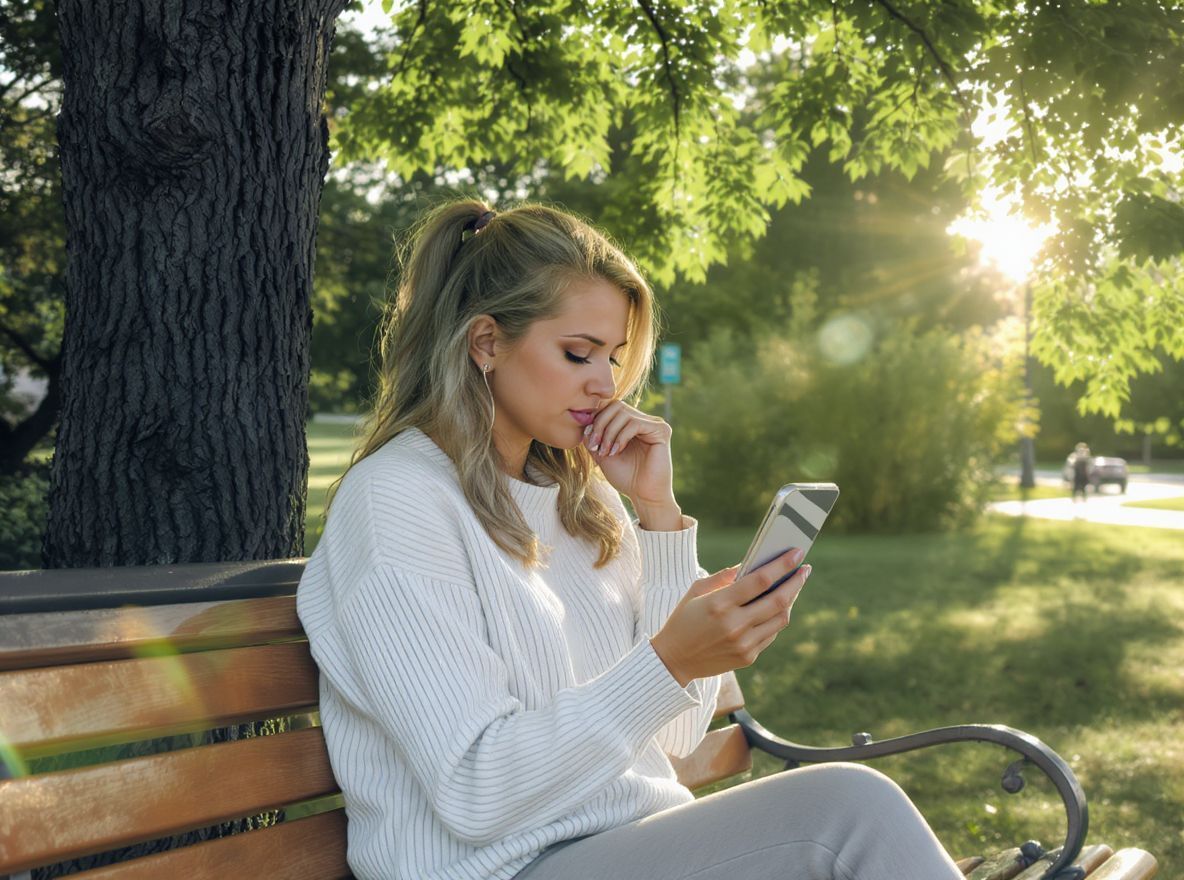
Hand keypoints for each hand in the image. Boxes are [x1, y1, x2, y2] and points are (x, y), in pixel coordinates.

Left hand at [583, 400, 674, 511]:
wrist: (643, 495)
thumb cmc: (626, 477)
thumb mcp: (602, 454)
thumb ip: (593, 437)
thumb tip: (584, 421)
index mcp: (631, 424)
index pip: (610, 406)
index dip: (596, 417)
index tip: (589, 440)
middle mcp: (643, 420)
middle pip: (616, 405)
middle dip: (600, 423)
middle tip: (595, 445)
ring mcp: (654, 424)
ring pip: (624, 413)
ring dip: (609, 433)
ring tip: (605, 452)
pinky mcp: (661, 430)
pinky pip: (635, 423)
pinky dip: (621, 437)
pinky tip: (616, 451)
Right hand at [650, 549, 812, 686]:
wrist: (673, 660)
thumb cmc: (683, 620)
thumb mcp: (695, 591)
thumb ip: (723, 577)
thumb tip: (750, 564)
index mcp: (719, 604)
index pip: (760, 580)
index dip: (782, 565)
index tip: (796, 553)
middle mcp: (734, 625)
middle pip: (778, 600)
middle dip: (796, 581)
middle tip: (805, 568)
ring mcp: (744, 643)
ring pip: (781, 618)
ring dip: (791, 600)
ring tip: (794, 586)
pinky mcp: (748, 657)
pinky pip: (771, 633)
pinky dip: (777, 617)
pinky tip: (778, 606)